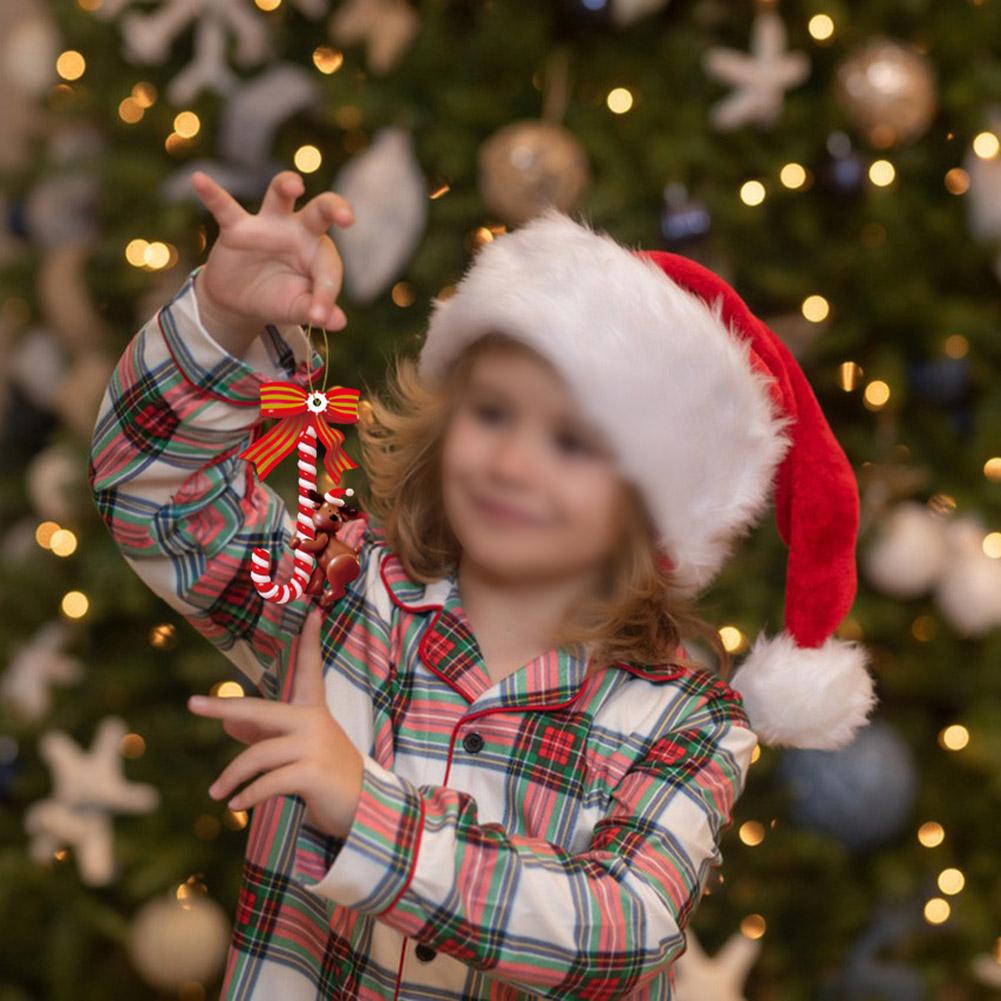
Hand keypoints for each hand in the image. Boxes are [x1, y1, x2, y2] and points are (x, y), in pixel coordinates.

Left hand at [187, 606, 363, 838]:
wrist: (365, 809)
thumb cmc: (326, 775)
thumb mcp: (297, 751)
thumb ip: (264, 735)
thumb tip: (228, 723)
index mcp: (314, 711)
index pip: (311, 669)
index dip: (310, 641)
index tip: (312, 612)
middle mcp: (314, 722)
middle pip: (259, 710)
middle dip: (224, 705)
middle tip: (193, 703)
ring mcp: (314, 746)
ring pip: (257, 755)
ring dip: (231, 777)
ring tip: (216, 794)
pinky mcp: (312, 773)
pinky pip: (267, 782)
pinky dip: (247, 795)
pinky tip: (236, 805)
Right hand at [190, 169, 354, 344]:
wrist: (240, 300)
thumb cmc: (278, 299)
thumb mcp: (296, 309)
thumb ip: (315, 311)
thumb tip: (338, 322)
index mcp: (319, 253)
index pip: (329, 269)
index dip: (326, 294)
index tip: (318, 316)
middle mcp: (299, 231)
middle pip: (320, 212)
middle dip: (334, 209)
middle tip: (347, 217)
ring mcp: (268, 225)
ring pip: (280, 196)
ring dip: (285, 186)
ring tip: (294, 185)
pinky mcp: (236, 228)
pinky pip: (225, 207)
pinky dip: (211, 194)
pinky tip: (199, 179)